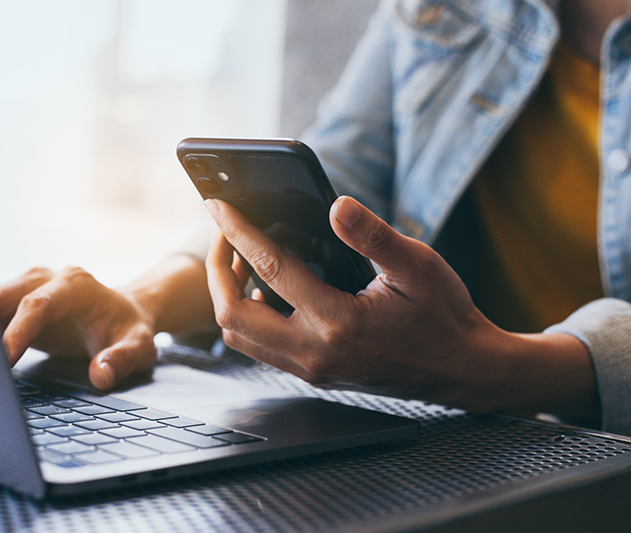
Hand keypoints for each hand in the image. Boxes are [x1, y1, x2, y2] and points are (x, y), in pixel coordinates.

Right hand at [0, 267, 157, 389]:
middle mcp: (48, 280)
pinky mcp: (17, 304)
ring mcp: (29, 288)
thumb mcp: (139, 346)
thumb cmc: (129, 328)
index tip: (5, 357)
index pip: (39, 303)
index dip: (19, 329)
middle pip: (4, 295)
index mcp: (76, 285)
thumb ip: (123, 359)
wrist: (125, 312)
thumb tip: (101, 375)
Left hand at [204, 197, 597, 415]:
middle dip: (217, 270)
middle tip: (224, 234)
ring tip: (239, 259)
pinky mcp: (313, 373)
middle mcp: (315, 352)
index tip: (218, 206)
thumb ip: (374, 235)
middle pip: (233, 314)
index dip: (239, 231)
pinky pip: (260, 347)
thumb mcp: (418, 266)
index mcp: (338, 322)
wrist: (463, 370)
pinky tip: (263, 290)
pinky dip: (248, 316)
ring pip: (240, 336)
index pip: (270, 269)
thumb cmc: (444, 316)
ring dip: (228, 296)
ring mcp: (311, 368)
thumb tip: (337, 205)